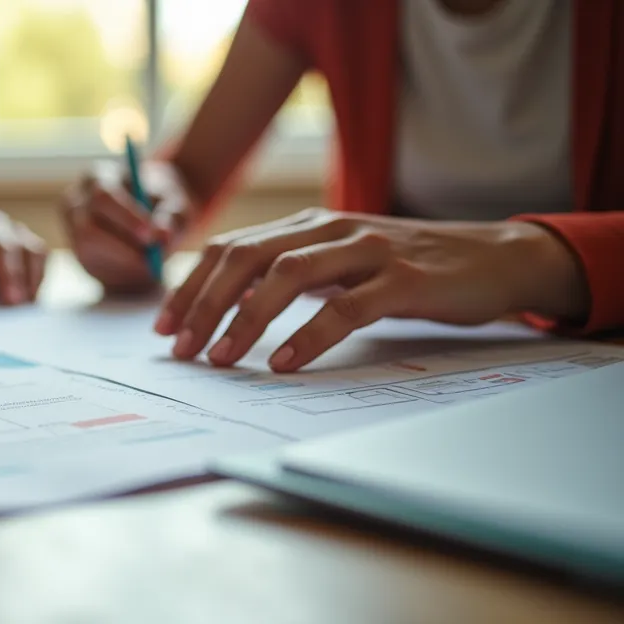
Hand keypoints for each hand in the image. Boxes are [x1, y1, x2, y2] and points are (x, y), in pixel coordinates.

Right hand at [61, 158, 190, 292]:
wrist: (149, 217)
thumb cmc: (162, 205)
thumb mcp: (176, 206)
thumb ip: (171, 218)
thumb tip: (162, 237)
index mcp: (98, 176)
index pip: (103, 196)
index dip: (125, 217)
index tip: (151, 236)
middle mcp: (76, 199)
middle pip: (88, 228)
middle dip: (121, 247)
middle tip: (152, 260)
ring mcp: (71, 226)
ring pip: (88, 249)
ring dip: (121, 259)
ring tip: (149, 260)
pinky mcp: (76, 249)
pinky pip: (92, 263)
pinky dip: (117, 268)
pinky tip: (136, 264)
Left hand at [154, 208, 588, 371]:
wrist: (492, 257)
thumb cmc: (404, 268)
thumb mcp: (338, 262)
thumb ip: (288, 273)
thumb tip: (227, 304)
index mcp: (306, 226)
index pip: (230, 249)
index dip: (191, 287)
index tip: (164, 327)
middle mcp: (329, 229)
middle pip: (246, 259)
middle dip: (203, 304)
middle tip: (179, 349)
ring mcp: (367, 250)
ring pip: (287, 277)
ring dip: (244, 319)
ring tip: (218, 358)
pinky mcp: (403, 280)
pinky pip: (345, 309)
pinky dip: (308, 337)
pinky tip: (282, 364)